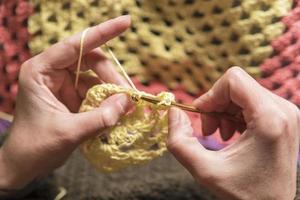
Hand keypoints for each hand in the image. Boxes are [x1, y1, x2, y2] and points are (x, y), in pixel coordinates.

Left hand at [0, 16, 131, 188]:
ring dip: (113, 91)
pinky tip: (117, 113)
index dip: (103, 32)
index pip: (76, 44)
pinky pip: (96, 92)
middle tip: (129, 97)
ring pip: (97, 77)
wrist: (25, 165)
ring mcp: (64, 84)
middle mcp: (53, 72)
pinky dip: (108, 101)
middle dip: (112, 78)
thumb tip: (128, 102)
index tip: (127, 22)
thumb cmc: (36, 147)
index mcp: (42, 71)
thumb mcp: (69, 133)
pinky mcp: (72, 96)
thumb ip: (100, 117)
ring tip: (126, 108)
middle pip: (92, 61)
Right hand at [167, 67, 299, 198]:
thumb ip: (179, 140)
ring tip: (221, 135)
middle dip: (215, 105)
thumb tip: (173, 111)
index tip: (201, 115)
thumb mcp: (203, 170)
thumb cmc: (243, 193)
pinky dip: (235, 114)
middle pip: (237, 86)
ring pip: (243, 92)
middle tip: (209, 130)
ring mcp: (286, 113)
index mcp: (270, 118)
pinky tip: (232, 134)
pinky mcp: (283, 117)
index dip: (210, 94)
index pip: (234, 80)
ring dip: (224, 110)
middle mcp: (283, 110)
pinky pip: (251, 102)